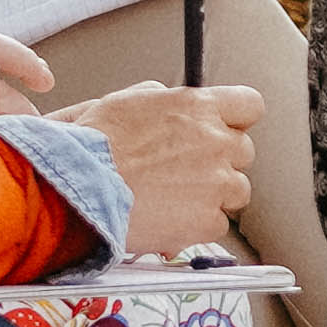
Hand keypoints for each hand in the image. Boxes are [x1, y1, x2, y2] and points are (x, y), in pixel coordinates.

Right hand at [66, 82, 262, 259]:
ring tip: (175, 199)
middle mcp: (216, 142)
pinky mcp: (208, 220)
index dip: (236, 119)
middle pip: (243, 152)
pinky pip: (218, 225)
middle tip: (186, 172)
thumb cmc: (92, 148)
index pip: (249, 105)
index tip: (225, 129)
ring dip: (213, 196)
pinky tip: (169, 221)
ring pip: (237, 191)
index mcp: (198, 107)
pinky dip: (197, 227)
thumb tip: (171, 102)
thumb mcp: (126, 102)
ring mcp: (217, 183)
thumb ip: (162, 100)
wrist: (77, 190)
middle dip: (220, 162)